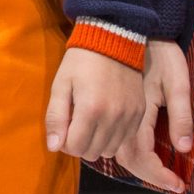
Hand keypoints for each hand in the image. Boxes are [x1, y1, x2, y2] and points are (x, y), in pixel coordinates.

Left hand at [45, 46, 146, 160]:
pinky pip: (125, 139)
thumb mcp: (60, 84)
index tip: (63, 129)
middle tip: (74, 126)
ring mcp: (129, 117)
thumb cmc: (81, 62)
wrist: (113, 41)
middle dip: (79, 144)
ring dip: (96, 143)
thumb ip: (55, 116)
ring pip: (109, 150)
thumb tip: (53, 146)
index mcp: (90, 110)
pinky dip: (113, 137)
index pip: (75, 147)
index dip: (64, 143)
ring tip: (89, 124)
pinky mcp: (140, 114)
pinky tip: (104, 122)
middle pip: (92, 152)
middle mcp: (113, 117)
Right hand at [111, 39, 193, 191]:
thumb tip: (184, 148)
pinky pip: (111, 135)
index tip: (178, 186)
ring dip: (138, 164)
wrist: (123, 28)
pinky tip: (142, 150)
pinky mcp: (104, 105)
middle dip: (149, 174)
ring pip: (115, 149)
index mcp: (135, 113)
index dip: (157, 175)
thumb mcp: (177, 82)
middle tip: (173, 184)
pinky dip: (125, 148)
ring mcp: (110, 111)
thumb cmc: (157, 53)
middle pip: (127, 158)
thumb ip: (181, 115)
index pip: (140, 157)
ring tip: (160, 172)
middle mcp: (117, 117)